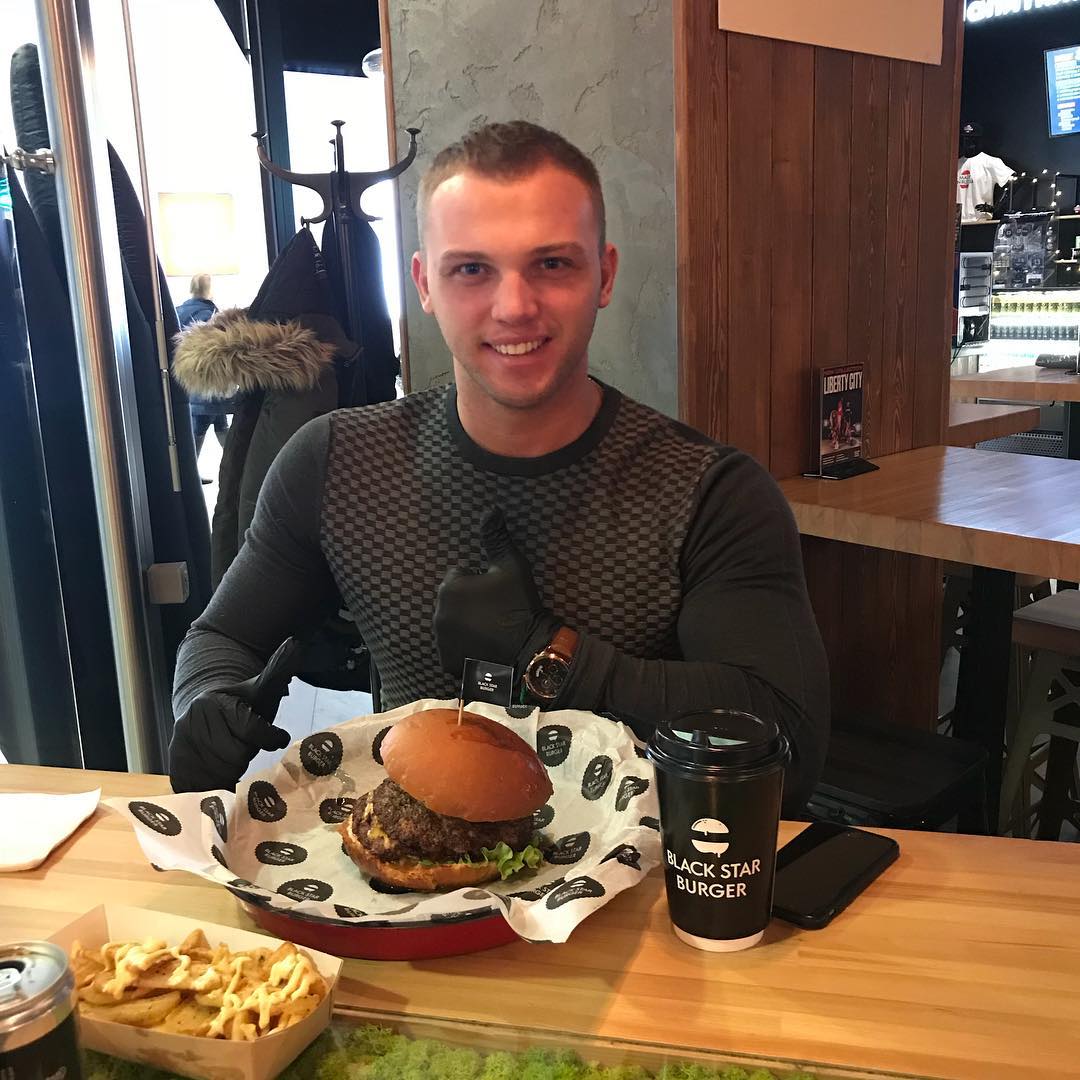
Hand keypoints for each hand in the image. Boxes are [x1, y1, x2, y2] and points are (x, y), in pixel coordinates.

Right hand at [169, 638, 301, 792]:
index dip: (270, 737)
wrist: (203, 714)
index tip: (279, 737)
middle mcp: (192, 723)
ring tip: (232, 754)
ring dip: (233, 770)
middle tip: (245, 743)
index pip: (251, 729)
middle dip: (247, 752)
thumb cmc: (239, 704)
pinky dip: (216, 785)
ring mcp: (180, 746)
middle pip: (236, 755)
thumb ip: (278, 669)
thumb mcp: (259, 687)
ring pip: (222, 774)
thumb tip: (296, 642)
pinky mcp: (175, 767)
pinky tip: (220, 771)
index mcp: (214, 702)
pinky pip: (203, 787)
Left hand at [434, 508, 558, 678]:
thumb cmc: (519, 605)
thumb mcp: (511, 566)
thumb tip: (491, 509)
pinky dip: (463, 647)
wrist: (529, 651)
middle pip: (453, 601)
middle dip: (469, 602)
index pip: (459, 576)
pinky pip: (452, 648)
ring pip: (451, 623)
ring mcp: (440, 641)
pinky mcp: (446, 662)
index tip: (496, 593)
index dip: (480, 582)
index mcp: (449, 588)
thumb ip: (496, 538)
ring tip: (491, 629)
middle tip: (495, 612)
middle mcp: (438, 614)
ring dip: (465, 623)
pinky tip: (484, 646)